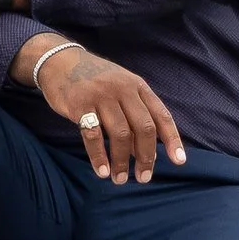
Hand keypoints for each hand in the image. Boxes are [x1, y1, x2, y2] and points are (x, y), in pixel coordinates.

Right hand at [22, 39, 184, 183]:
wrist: (60, 61)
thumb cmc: (95, 80)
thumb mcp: (121, 88)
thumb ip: (135, 114)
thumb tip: (148, 152)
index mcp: (137, 86)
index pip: (161, 115)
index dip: (172, 139)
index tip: (179, 161)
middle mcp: (123, 89)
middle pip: (144, 127)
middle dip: (146, 156)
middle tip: (144, 177)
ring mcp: (102, 96)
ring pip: (121, 134)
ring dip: (122, 161)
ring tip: (120, 179)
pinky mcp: (80, 105)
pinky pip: (93, 135)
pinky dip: (99, 156)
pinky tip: (102, 171)